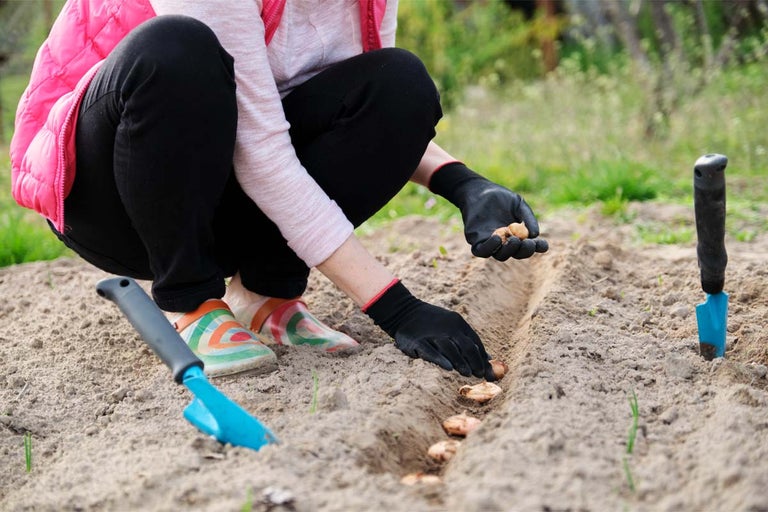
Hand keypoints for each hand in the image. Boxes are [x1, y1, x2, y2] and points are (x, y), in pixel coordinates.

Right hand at [363, 280, 495, 379]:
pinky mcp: (417, 341)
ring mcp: (432, 334)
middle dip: (473, 361)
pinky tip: (448, 367)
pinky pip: (430, 351)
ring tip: (467, 373)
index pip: (474, 342)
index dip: (481, 358)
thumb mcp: (453, 327)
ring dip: (460, 361)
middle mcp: (447, 328)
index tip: (486, 372)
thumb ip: (470, 342)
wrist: (404, 312)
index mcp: (458, 324)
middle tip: (479, 374)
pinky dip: (440, 359)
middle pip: (465, 345)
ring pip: (449, 348)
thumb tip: (489, 360)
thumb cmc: (433, 324)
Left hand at [430, 162, 548, 259]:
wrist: (478, 190)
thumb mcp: (518, 204)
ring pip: (501, 255)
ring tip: (515, 240)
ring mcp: (491, 243)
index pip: (529, 246)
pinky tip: (498, 239)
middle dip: (524, 251)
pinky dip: (490, 248)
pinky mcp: (476, 241)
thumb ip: (528, 218)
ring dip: (510, 251)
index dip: (538, 248)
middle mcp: (505, 242)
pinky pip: (483, 251)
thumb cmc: (500, 197)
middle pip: (516, 254)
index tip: (543, 245)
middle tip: (529, 243)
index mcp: (517, 235)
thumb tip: (535, 235)